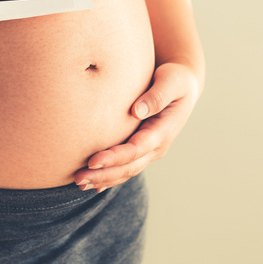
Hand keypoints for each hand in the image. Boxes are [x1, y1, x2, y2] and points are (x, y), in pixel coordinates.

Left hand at [74, 61, 202, 191]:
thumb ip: (157, 96)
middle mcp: (158, 146)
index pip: (136, 149)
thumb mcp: (172, 81)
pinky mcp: (143, 149)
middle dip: (104, 174)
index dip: (115, 157)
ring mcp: (151, 150)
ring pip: (127, 171)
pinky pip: (127, 167)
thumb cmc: (176, 80)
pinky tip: (94, 184)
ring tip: (79, 183)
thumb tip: (137, 111)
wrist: (183, 86)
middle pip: (129, 167)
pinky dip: (111, 177)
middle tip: (78, 179)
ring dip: (104, 179)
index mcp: (164, 131)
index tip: (92, 161)